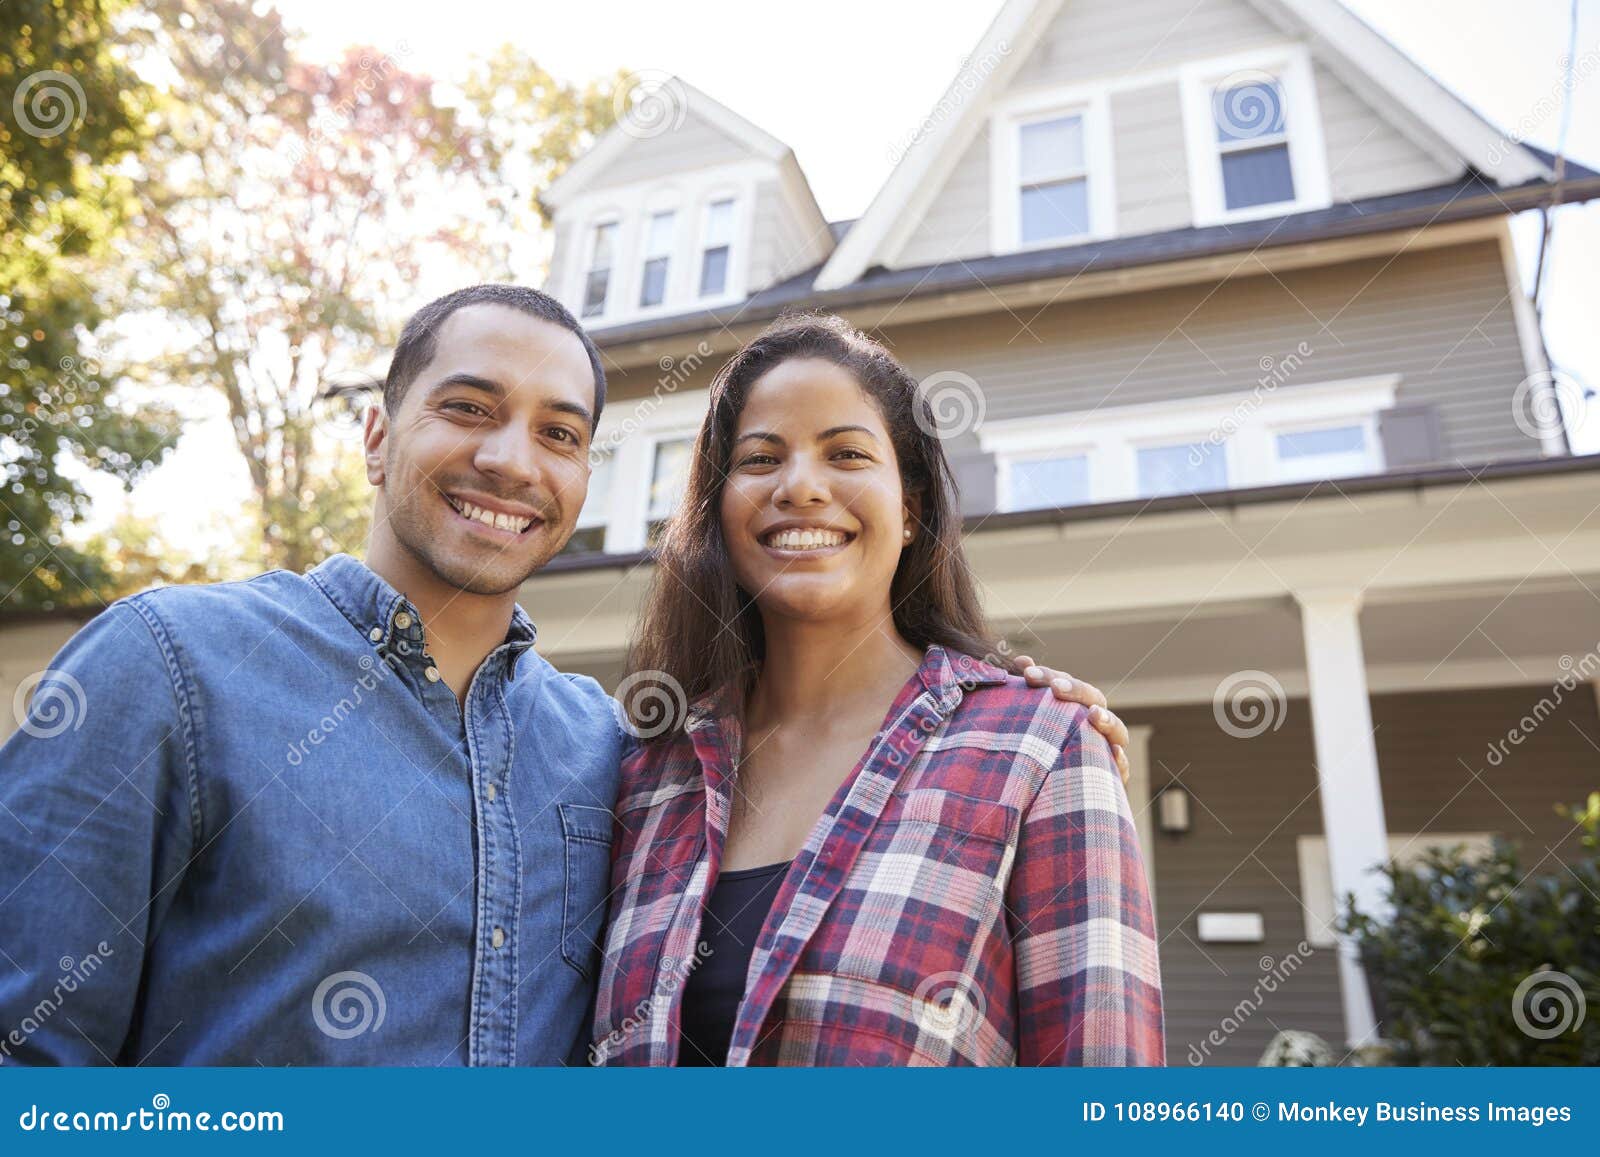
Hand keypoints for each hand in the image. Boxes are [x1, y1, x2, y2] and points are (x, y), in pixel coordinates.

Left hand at [1017, 655, 1129, 785]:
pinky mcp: (1112, 775)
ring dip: (1106, 720)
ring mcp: (1106, 746)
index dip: (1049, 675)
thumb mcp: (1026, 719)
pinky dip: (1120, 759)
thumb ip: (1025, 690)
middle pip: (1092, 698)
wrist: (1045, 795)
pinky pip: (1121, 767)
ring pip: (1116, 729)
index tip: (1027, 673)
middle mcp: (1092, 722)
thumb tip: (1021, 659)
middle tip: (1056, 687)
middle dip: (1076, 690)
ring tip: (1092, 715)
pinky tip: (1114, 753)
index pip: (1065, 683)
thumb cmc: (1035, 749)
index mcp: (1072, 706)